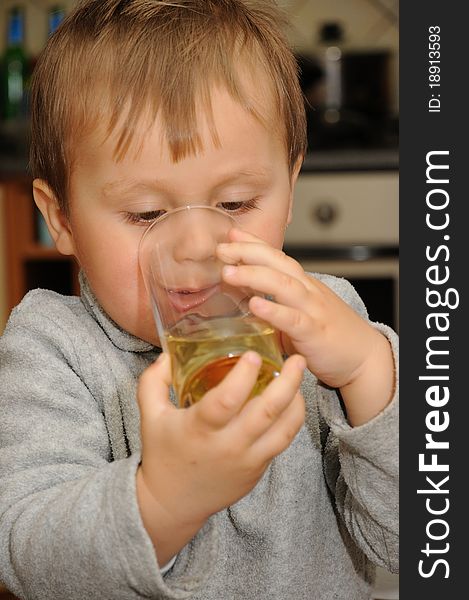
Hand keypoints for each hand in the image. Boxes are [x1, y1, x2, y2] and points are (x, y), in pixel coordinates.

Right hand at [136, 349, 304, 563]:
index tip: (253, 355)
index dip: (242, 377)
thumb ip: (154, 381)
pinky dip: (292, 419)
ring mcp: (246, 460)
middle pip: (265, 413)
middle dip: (287, 383)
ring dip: (296, 401)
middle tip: (297, 359)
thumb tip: (168, 354)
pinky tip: (292, 400)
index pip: (225, 401)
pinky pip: (282, 442)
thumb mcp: (149, 415)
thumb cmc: (162, 454)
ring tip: (300, 375)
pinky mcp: (257, 470)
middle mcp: (227, 446)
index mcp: (199, 429)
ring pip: (283, 430)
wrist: (173, 503)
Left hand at [217, 228, 394, 424]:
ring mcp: (312, 310)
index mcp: (303, 284)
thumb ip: (273, 305)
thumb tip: (241, 299)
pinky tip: (255, 305)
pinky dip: (273, 311)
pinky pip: (293, 319)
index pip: (276, 256)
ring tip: (229, 272)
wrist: (364, 357)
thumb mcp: (299, 313)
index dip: (253, 244)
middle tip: (221, 249)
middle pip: (277, 262)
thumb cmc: (329, 336)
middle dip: (247, 252)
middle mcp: (308, 291)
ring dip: (254, 275)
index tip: (230, 235)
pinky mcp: (315, 333)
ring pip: (283, 284)